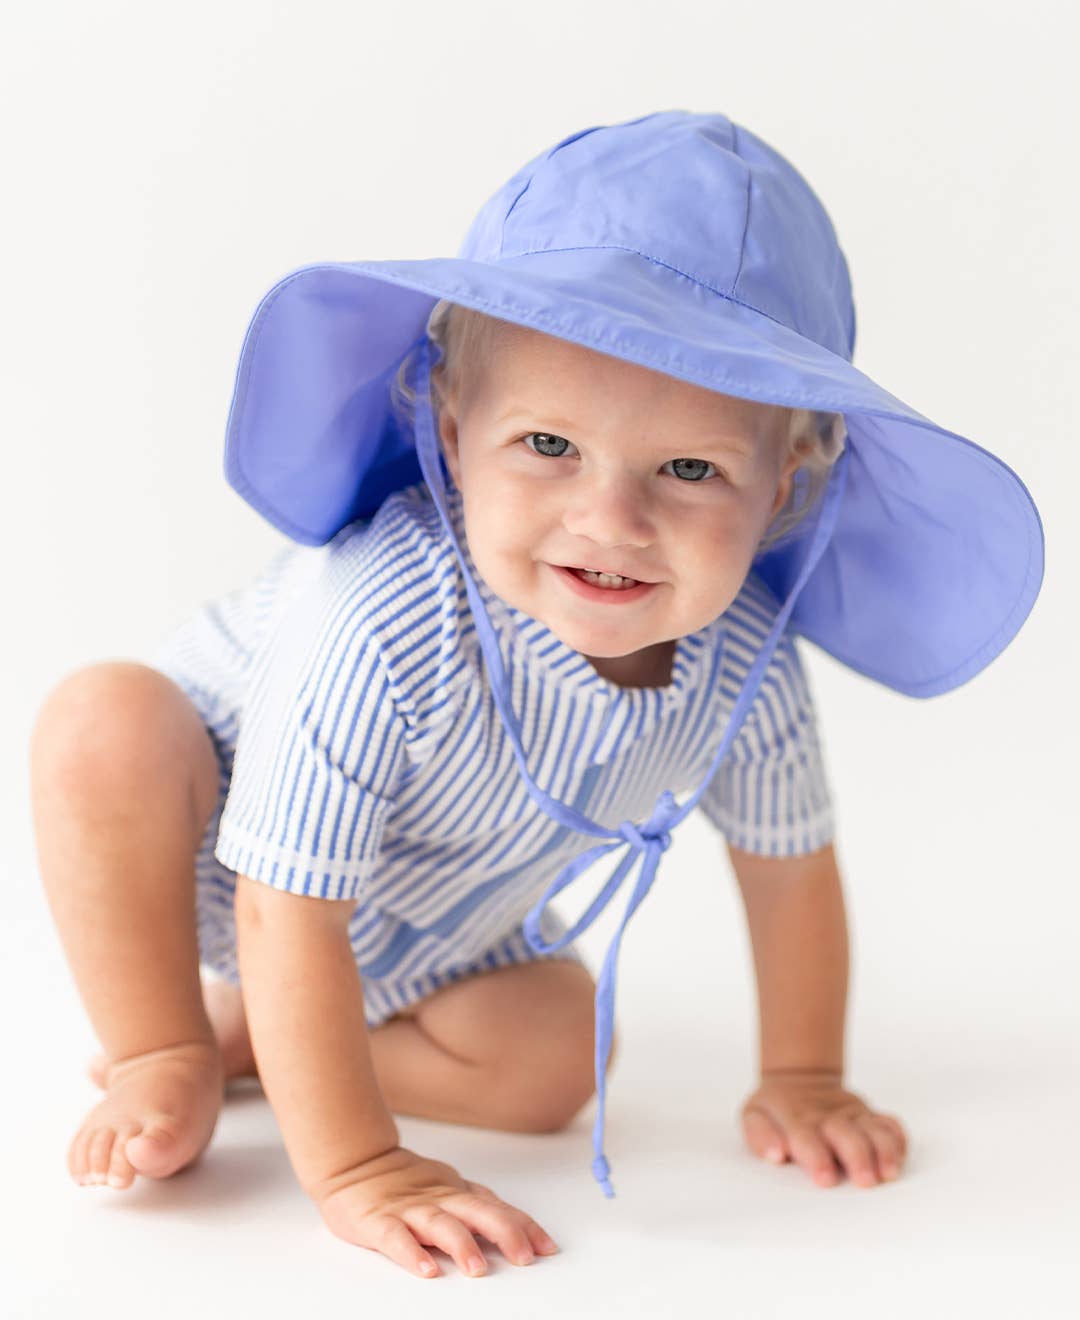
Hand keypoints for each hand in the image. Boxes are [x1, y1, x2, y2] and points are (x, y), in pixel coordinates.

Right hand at [312, 1144, 559, 1278]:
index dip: (524, 1226)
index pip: (498, 1207)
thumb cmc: (405, 1181)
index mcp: (456, 1192)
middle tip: (525, 1257)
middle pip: (478, 1211)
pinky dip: (411, 1253)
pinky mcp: (378, 1220)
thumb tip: (519, 1228)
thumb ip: (477, 1206)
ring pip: (440, 1224)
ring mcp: (409, 1209)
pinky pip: (395, 1237)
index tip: (547, 1247)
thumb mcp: (447, 1187)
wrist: (355, 1162)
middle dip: (505, 1233)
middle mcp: (438, 1198)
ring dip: (461, 1244)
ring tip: (478, 1268)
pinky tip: (425, 1270)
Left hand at [740, 1069, 907, 1187]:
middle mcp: (828, 1117)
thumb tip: (775, 1154)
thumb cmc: (775, 1110)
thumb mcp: (754, 1116)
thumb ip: (760, 1134)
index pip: (806, 1137)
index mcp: (796, 1118)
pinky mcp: (869, 1115)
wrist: (798, 1080)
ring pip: (874, 1129)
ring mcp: (852, 1115)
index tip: (825, 1180)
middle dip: (857, 1157)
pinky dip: (898, 1140)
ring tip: (889, 1174)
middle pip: (847, 1135)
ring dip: (884, 1150)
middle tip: (865, 1181)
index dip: (816, 1158)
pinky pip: (890, 1124)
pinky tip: (899, 1159)